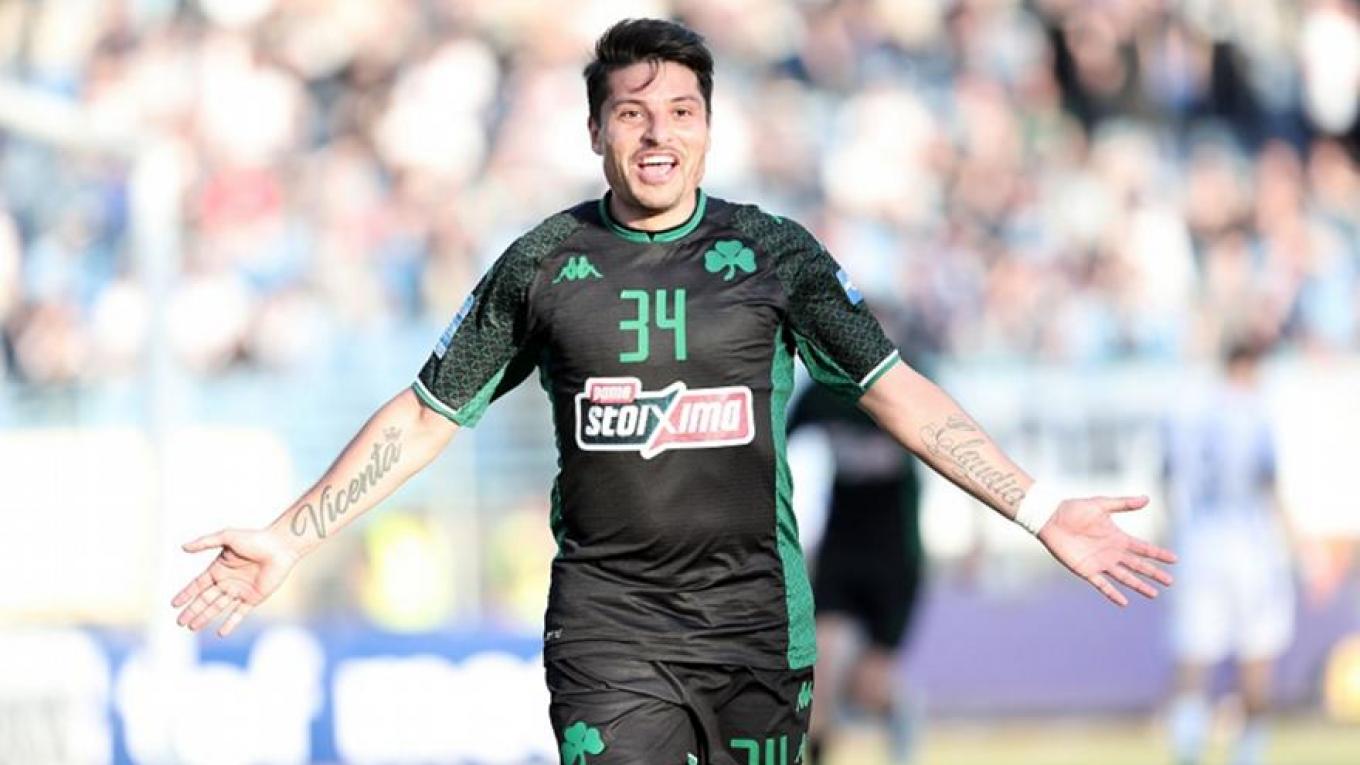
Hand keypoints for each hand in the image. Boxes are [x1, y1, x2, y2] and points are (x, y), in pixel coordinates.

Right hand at [172, 528, 301, 635]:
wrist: (280, 547)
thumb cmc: (255, 538)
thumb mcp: (227, 537)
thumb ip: (205, 542)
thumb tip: (183, 547)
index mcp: (219, 568)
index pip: (198, 584)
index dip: (186, 594)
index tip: (173, 604)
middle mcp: (228, 581)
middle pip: (205, 599)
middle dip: (192, 610)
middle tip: (179, 622)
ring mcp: (240, 591)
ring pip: (218, 608)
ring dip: (205, 618)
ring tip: (192, 628)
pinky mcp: (253, 598)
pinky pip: (239, 614)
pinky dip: (230, 623)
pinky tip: (221, 633)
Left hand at [1037, 495, 1176, 606]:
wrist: (1050, 518)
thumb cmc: (1074, 509)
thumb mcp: (1101, 504)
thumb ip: (1123, 504)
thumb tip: (1147, 499)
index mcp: (1118, 537)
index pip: (1143, 548)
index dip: (1158, 554)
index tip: (1174, 559)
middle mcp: (1112, 552)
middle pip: (1138, 565)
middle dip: (1154, 573)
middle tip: (1170, 582)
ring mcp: (1100, 562)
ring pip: (1124, 577)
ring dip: (1139, 585)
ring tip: (1154, 594)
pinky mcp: (1086, 570)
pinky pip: (1102, 584)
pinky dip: (1112, 593)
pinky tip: (1124, 602)